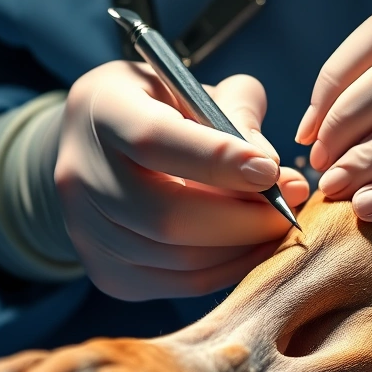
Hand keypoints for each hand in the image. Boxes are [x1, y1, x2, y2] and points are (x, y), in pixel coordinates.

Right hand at [56, 63, 309, 299]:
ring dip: (243, 247)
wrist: (98, 148)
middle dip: (243, 219)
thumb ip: (236, 111)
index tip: (272, 171)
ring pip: (179, 258)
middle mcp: (80, 174)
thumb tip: (272, 169)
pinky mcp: (107, 272)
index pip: (153, 141)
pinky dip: (228, 269)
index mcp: (102, 110)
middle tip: (291, 206)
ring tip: (278, 224)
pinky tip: (253, 245)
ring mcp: (87, 231)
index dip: (217, 160)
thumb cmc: (162, 108)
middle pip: (166, 215)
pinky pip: (181, 284)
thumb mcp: (195, 87)